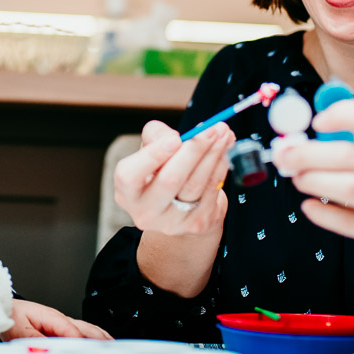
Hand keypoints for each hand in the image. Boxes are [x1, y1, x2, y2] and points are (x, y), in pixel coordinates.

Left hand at [1, 299, 112, 339]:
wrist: (5, 308)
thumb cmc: (12, 316)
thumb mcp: (19, 329)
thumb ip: (34, 340)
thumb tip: (45, 350)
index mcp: (52, 317)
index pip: (72, 331)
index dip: (83, 342)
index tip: (93, 352)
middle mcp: (60, 320)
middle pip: (86, 328)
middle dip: (101, 338)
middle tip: (113, 349)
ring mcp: (63, 323)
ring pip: (87, 329)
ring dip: (100, 336)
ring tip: (112, 346)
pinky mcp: (61, 328)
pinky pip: (82, 332)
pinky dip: (94, 336)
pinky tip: (99, 342)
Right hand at [113, 119, 233, 235]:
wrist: (178, 208)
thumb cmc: (159, 171)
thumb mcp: (148, 151)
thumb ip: (156, 136)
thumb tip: (178, 137)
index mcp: (126, 192)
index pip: (131, 175)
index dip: (152, 156)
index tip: (175, 138)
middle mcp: (145, 212)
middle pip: (170, 180)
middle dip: (193, 151)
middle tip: (210, 130)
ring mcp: (173, 222)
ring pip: (195, 184)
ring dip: (213, 154)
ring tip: (223, 132)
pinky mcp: (197, 223)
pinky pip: (211, 190)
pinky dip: (221, 165)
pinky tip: (226, 147)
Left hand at [272, 99, 353, 283]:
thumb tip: (310, 139)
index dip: (343, 114)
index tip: (318, 121)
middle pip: (351, 154)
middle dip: (309, 154)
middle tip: (286, 157)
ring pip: (350, 188)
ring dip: (314, 181)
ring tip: (298, 180)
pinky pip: (352, 223)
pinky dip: (324, 214)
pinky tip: (310, 207)